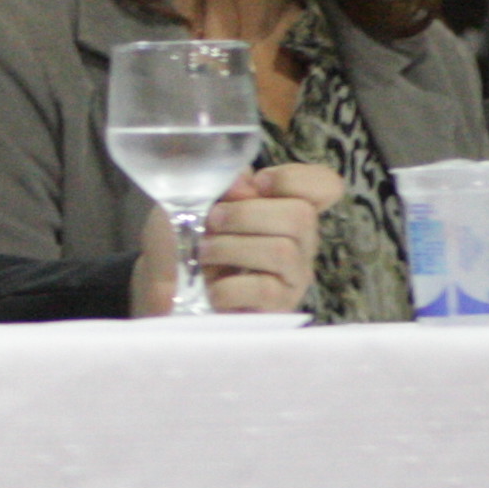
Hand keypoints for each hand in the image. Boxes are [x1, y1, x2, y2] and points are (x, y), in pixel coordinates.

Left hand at [131, 162, 332, 315]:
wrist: (163, 283)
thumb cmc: (184, 235)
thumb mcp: (194, 199)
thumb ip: (222, 186)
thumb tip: (241, 181)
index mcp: (284, 205)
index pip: (325, 185)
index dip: (296, 178)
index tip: (258, 183)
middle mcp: (299, 241)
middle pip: (301, 216)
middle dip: (245, 214)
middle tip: (211, 220)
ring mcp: (292, 276)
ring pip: (283, 251)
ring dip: (231, 247)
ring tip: (203, 251)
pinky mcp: (278, 308)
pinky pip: (266, 291)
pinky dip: (228, 286)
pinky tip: (211, 286)